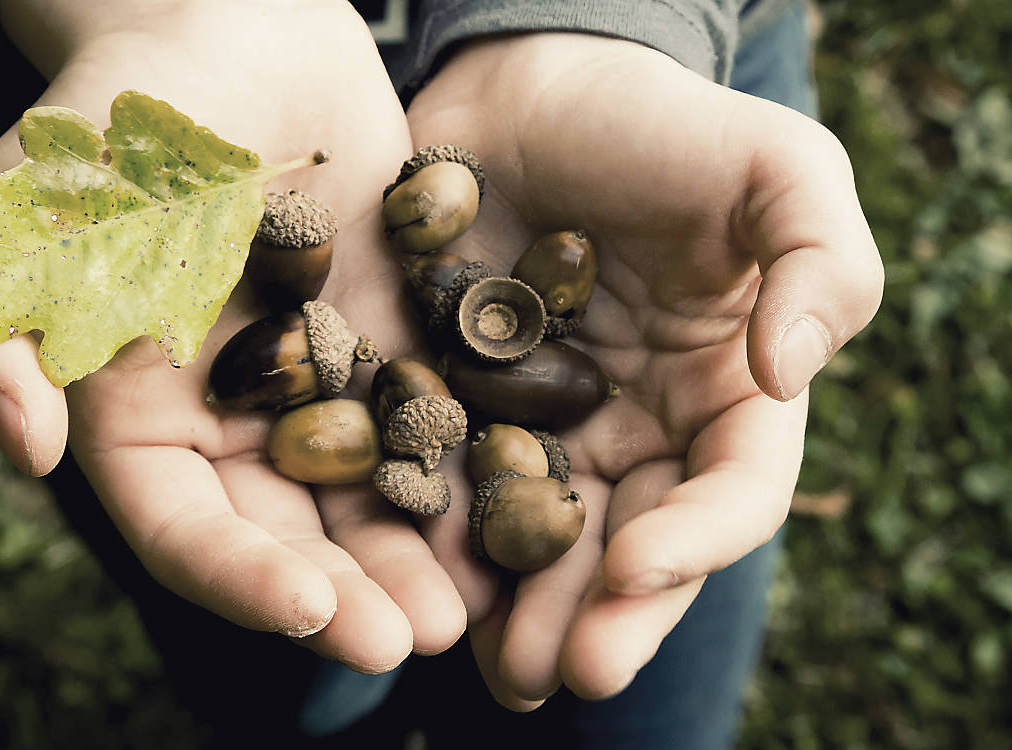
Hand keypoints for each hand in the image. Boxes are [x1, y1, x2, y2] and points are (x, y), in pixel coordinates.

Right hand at [0, 0, 464, 671]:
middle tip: (419, 640)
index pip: (184, 529)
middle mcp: (233, 421)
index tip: (307, 613)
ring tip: (478, 606)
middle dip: (348, 593)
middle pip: (290, 534)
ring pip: (370, 493)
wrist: (229, 29)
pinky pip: (434, 414)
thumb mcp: (19, 211)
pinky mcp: (392, 338)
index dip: (239, 579)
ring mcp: (321, 384)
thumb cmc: (112, 117)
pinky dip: (470, 464)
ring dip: (418, 553)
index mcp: (139, 418)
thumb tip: (28, 446)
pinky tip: (520, 503)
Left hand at [405, 34, 882, 706]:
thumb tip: (789, 373)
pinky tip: (416, 580)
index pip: (730, 488)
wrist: (529, 92)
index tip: (641, 565)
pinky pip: (446, 477)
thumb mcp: (773, 167)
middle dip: (601, 610)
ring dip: (520, 603)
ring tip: (496, 663)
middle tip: (564, 671)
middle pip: (630, 539)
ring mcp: (543, 423)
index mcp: (721, 393)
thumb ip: (819, 262)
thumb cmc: (660, 125)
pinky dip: (436, 533)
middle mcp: (635, 427)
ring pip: (538, 533)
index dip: (698, 537)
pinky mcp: (458, 402)